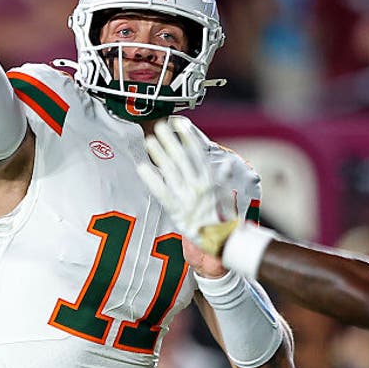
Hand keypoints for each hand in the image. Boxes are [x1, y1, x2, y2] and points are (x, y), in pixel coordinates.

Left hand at [136, 118, 238, 256]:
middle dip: (171, 141)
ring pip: (171, 172)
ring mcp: (187, 198)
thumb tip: (227, 165)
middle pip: (182, 159)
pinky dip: (152, 179)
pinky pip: (162, 193)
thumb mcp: (226, 198)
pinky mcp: (176, 211)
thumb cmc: (223, 221)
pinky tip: (142, 168)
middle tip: (160, 126)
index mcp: (210, 181)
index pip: (198, 154)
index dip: (188, 137)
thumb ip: (223, 180)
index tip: (180, 123)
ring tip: (150, 141)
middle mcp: (199, 187)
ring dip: (160, 155)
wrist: (223, 244)